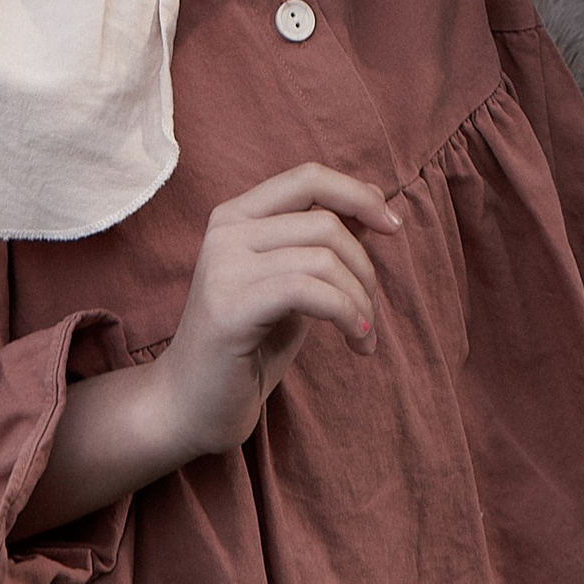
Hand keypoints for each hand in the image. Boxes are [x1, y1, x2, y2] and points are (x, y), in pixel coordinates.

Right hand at [152, 163, 400, 456]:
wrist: (190, 406)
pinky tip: (358, 341)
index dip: (359, 195)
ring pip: (323, 259)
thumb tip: (375, 205)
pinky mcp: (230, 307)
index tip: (393, 227)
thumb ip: (320, 243)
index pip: (309, 177)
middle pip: (325, 223)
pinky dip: (347, 314)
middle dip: (365, 269)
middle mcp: (226, 232)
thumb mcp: (292, 285)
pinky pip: (309, 291)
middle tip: (370, 312)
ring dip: (360, 300)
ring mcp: (223, 267)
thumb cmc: (248, 346)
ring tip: (363, 334)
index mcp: (237, 215)